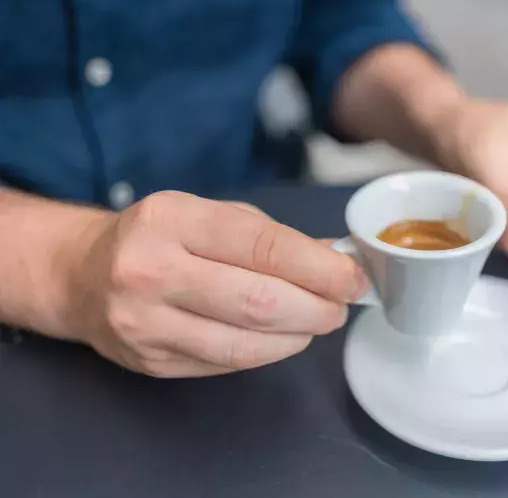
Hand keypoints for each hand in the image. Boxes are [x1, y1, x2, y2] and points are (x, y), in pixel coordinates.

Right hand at [64, 191, 367, 377]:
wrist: (82, 276)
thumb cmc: (158, 237)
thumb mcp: (207, 216)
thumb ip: (268, 237)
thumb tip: (333, 260)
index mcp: (170, 220)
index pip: (262, 246)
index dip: (319, 267)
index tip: (353, 277)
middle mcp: (150, 271)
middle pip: (259, 302)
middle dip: (317, 308)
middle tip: (341, 306)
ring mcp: (146, 323)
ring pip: (245, 344)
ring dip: (298, 336)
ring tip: (318, 321)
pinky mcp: (151, 362)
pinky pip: (227, 364)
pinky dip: (267, 352)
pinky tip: (282, 337)